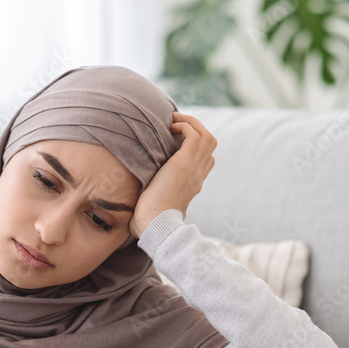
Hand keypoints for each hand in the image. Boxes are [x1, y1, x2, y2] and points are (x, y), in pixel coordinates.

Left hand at [128, 111, 216, 238]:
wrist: (155, 225)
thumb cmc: (150, 222)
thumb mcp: (157, 206)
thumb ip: (155, 199)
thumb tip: (138, 205)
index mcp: (193, 184)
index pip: (206, 160)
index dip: (195, 146)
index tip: (176, 140)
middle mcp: (198, 175)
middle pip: (210, 144)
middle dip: (196, 128)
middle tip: (175, 125)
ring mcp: (194, 169)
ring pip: (206, 136)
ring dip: (191, 123)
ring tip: (173, 121)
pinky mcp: (184, 163)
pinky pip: (194, 134)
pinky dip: (184, 126)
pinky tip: (169, 128)